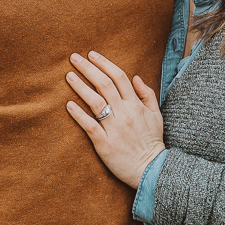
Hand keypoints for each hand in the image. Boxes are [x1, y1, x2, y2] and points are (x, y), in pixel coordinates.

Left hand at [64, 51, 164, 189]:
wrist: (152, 169)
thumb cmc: (152, 142)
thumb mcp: (156, 116)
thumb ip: (147, 94)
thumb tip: (135, 77)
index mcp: (136, 105)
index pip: (119, 77)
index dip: (104, 63)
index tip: (91, 54)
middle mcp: (124, 114)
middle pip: (104, 84)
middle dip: (88, 68)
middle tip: (74, 58)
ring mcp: (114, 128)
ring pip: (95, 102)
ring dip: (80, 87)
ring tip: (68, 75)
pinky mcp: (104, 143)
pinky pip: (90, 126)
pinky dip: (79, 114)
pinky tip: (68, 104)